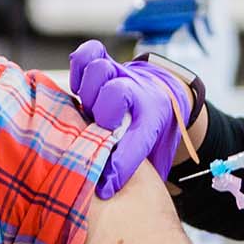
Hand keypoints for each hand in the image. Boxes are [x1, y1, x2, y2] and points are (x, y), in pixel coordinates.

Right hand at [68, 41, 190, 198]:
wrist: (165, 94)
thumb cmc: (150, 130)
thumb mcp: (153, 152)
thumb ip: (133, 168)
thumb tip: (107, 191)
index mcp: (154, 117)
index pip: (138, 139)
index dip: (122, 163)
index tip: (109, 184)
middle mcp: (138, 91)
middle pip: (114, 93)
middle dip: (102, 113)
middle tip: (99, 126)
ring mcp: (121, 72)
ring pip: (99, 69)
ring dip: (88, 89)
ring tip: (87, 105)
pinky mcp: (107, 60)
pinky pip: (89, 52)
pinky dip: (79, 65)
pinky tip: (78, 84)